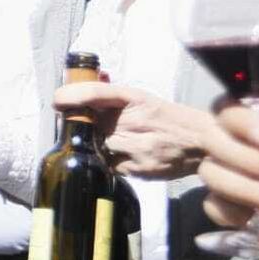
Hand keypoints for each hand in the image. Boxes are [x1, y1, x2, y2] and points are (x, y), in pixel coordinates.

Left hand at [52, 82, 208, 178]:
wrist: (200, 142)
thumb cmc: (165, 116)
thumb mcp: (138, 97)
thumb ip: (107, 95)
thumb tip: (72, 91)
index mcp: (131, 98)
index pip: (92, 92)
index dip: (69, 96)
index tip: (58, 101)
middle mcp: (131, 121)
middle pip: (86, 124)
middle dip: (77, 125)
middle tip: (77, 124)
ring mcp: (134, 146)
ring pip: (94, 147)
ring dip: (92, 145)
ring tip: (108, 141)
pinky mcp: (137, 169)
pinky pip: (107, 164)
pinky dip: (107, 160)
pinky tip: (119, 155)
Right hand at [201, 100, 258, 241]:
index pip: (232, 108)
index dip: (245, 122)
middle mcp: (248, 143)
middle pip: (214, 140)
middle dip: (253, 160)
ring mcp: (241, 176)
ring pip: (212, 173)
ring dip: (247, 188)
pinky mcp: (240, 210)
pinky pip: (213, 206)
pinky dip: (229, 212)